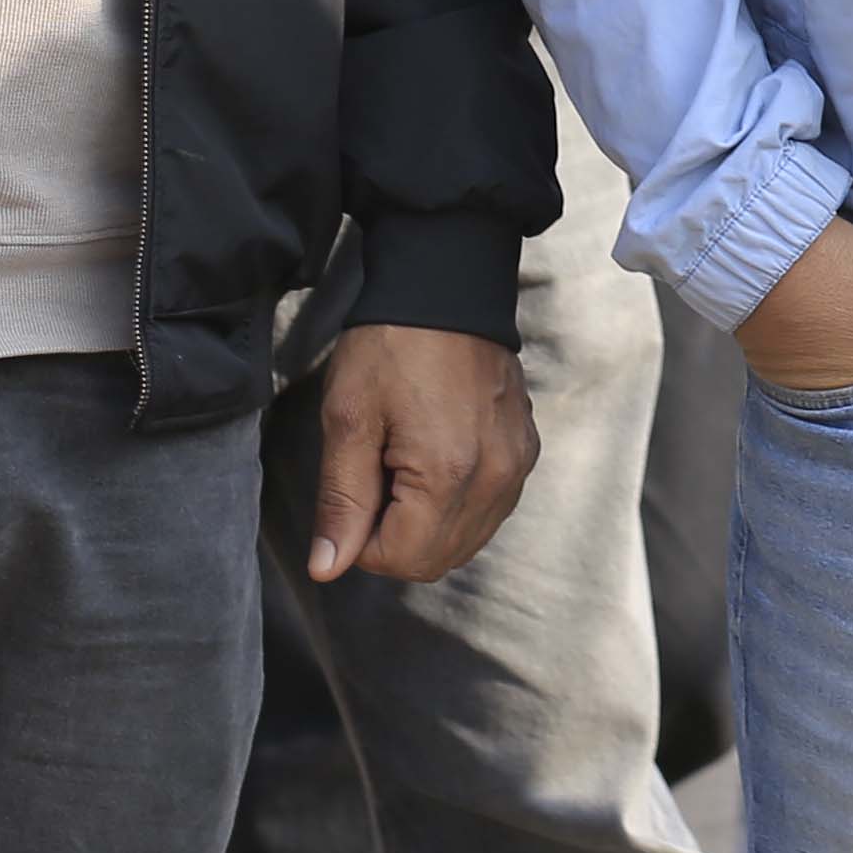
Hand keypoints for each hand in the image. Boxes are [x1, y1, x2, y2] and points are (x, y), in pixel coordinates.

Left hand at [309, 324, 534, 583]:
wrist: (447, 284)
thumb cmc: (391, 345)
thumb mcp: (348, 418)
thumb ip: (341, 500)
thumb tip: (327, 568)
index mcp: (448, 472)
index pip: (401, 559)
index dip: (362, 539)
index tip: (355, 487)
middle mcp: (496, 477)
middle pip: (437, 560)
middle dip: (395, 536)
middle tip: (377, 473)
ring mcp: (518, 464)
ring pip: (466, 542)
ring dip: (427, 523)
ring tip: (405, 462)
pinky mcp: (526, 450)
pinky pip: (489, 510)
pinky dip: (457, 504)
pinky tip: (436, 457)